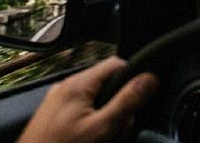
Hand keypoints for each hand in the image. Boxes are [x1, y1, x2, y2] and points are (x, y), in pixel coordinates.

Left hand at [17, 56, 157, 142]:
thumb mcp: (102, 129)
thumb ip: (127, 101)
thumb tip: (151, 78)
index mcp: (78, 83)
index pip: (117, 64)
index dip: (133, 79)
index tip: (140, 101)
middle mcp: (64, 87)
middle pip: (105, 84)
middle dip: (118, 104)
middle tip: (118, 129)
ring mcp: (54, 104)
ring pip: (93, 100)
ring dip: (104, 117)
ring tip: (103, 139)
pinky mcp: (48, 120)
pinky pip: (78, 113)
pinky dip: (89, 123)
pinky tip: (89, 141)